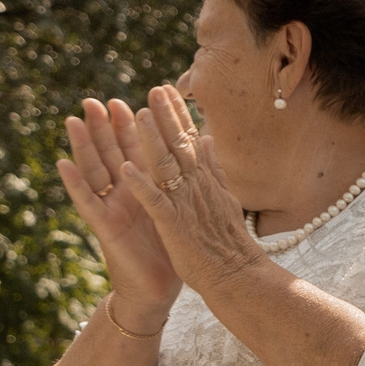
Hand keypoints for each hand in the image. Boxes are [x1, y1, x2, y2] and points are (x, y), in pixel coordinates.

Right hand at [58, 97, 180, 324]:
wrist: (159, 288)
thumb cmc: (168, 248)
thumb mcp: (174, 208)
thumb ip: (177, 180)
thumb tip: (194, 150)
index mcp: (144, 188)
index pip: (135, 150)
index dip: (129, 126)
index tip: (125, 100)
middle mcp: (124, 195)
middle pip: (110, 154)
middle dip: (102, 128)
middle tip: (92, 100)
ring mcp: (111, 209)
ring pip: (94, 171)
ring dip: (83, 146)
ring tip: (73, 120)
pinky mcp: (105, 228)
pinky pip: (87, 202)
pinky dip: (75, 183)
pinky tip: (63, 164)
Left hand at [117, 86, 269, 302]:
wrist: (238, 276)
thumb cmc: (227, 243)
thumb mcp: (225, 198)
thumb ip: (214, 168)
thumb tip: (209, 139)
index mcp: (206, 181)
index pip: (191, 140)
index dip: (178, 114)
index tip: (167, 90)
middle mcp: (196, 187)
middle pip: (179, 145)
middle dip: (165, 116)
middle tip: (154, 89)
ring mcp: (185, 205)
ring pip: (165, 167)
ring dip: (150, 141)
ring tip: (136, 116)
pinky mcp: (173, 225)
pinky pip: (154, 202)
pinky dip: (141, 185)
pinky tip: (126, 169)